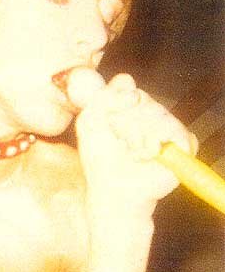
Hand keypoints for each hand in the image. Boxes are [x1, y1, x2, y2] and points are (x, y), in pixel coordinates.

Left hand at [75, 74, 197, 214]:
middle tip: (118, 140)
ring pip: (158, 112)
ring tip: (131, 151)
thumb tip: (129, 84)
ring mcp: (167, 126)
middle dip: (124, 122)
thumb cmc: (100, 157)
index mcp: (127, 104)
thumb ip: (101, 97)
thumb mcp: (88, 122)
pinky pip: (175, 131)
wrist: (113, 187)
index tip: (107, 119)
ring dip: (137, 136)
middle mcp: (149, 111)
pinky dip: (154, 145)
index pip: (126, 84)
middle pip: (142, 97)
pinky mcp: (183, 144)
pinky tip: (145, 156)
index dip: (116, 100)